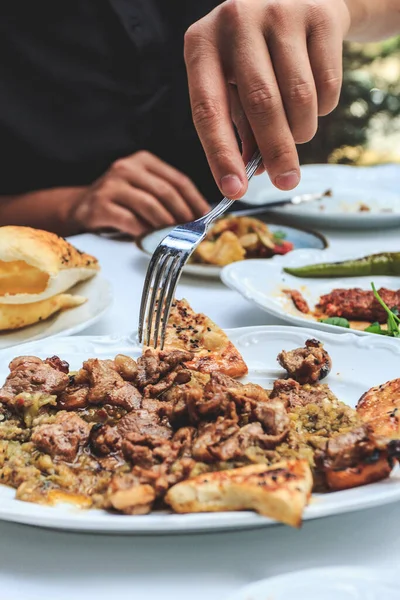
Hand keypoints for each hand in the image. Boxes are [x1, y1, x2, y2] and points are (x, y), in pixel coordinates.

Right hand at [67, 151, 209, 236]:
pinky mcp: (100, 205)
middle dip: (184, 216)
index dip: (196, 201)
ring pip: (150, 206)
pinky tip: (151, 241)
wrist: (79, 208)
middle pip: (166, 193)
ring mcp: (111, 185)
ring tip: (175, 238)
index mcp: (143, 161)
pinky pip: (130, 220)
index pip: (178, 180)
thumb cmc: (120, 203)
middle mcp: (126, 168)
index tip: (206, 219)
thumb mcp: (144, 190)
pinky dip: (144, 232)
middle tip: (193, 233)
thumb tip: (200, 218)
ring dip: (166, 226)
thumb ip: (167, 197)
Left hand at [184, 0, 350, 196]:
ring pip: (299, 97)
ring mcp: (280, 11)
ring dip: (301, 131)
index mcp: (202, 45)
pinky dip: (323, 108)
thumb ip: (240, 129)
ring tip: (297, 130)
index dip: (221, 155)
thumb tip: (252, 174)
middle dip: (276, 153)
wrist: (298, 0)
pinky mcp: (320, 14)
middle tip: (286, 182)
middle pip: (261, 104)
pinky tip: (313, 98)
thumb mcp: (233, 85)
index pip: (208, 110)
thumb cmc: (255, 58)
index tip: (234, 191)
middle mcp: (236, 21)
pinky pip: (327, 84)